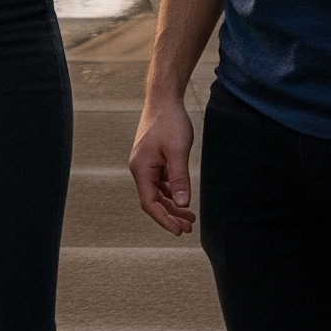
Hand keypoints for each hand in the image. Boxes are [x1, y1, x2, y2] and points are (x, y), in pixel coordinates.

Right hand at [128, 96, 196, 234]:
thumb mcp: (178, 151)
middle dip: (170, 215)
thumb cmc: (169, 121)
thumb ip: (180, 179)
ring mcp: (146, 163)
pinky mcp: (153, 158)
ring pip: (158, 192)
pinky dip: (172, 192)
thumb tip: (183, 204)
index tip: (180, 231)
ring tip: (190, 216)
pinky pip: (161, 182)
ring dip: (172, 205)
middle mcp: (140, 168)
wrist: (164, 98)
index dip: (164, 220)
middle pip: (153, 200)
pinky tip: (183, 197)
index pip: (149, 203)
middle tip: (189, 227)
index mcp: (141, 168)